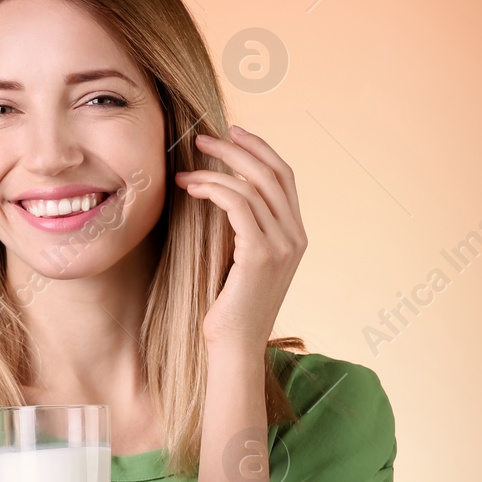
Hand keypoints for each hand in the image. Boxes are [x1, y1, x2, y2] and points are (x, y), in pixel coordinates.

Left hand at [175, 125, 307, 352]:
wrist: (234, 348)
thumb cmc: (229, 308)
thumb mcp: (241, 260)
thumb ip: (243, 228)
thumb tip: (219, 191)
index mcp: (296, 235)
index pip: (284, 176)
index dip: (259, 149)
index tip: (232, 133)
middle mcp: (296, 236)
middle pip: (272, 172)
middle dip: (236, 148)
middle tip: (203, 138)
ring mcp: (283, 245)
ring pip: (253, 186)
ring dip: (216, 170)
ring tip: (185, 170)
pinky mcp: (261, 255)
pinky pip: (239, 205)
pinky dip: (214, 189)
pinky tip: (192, 190)